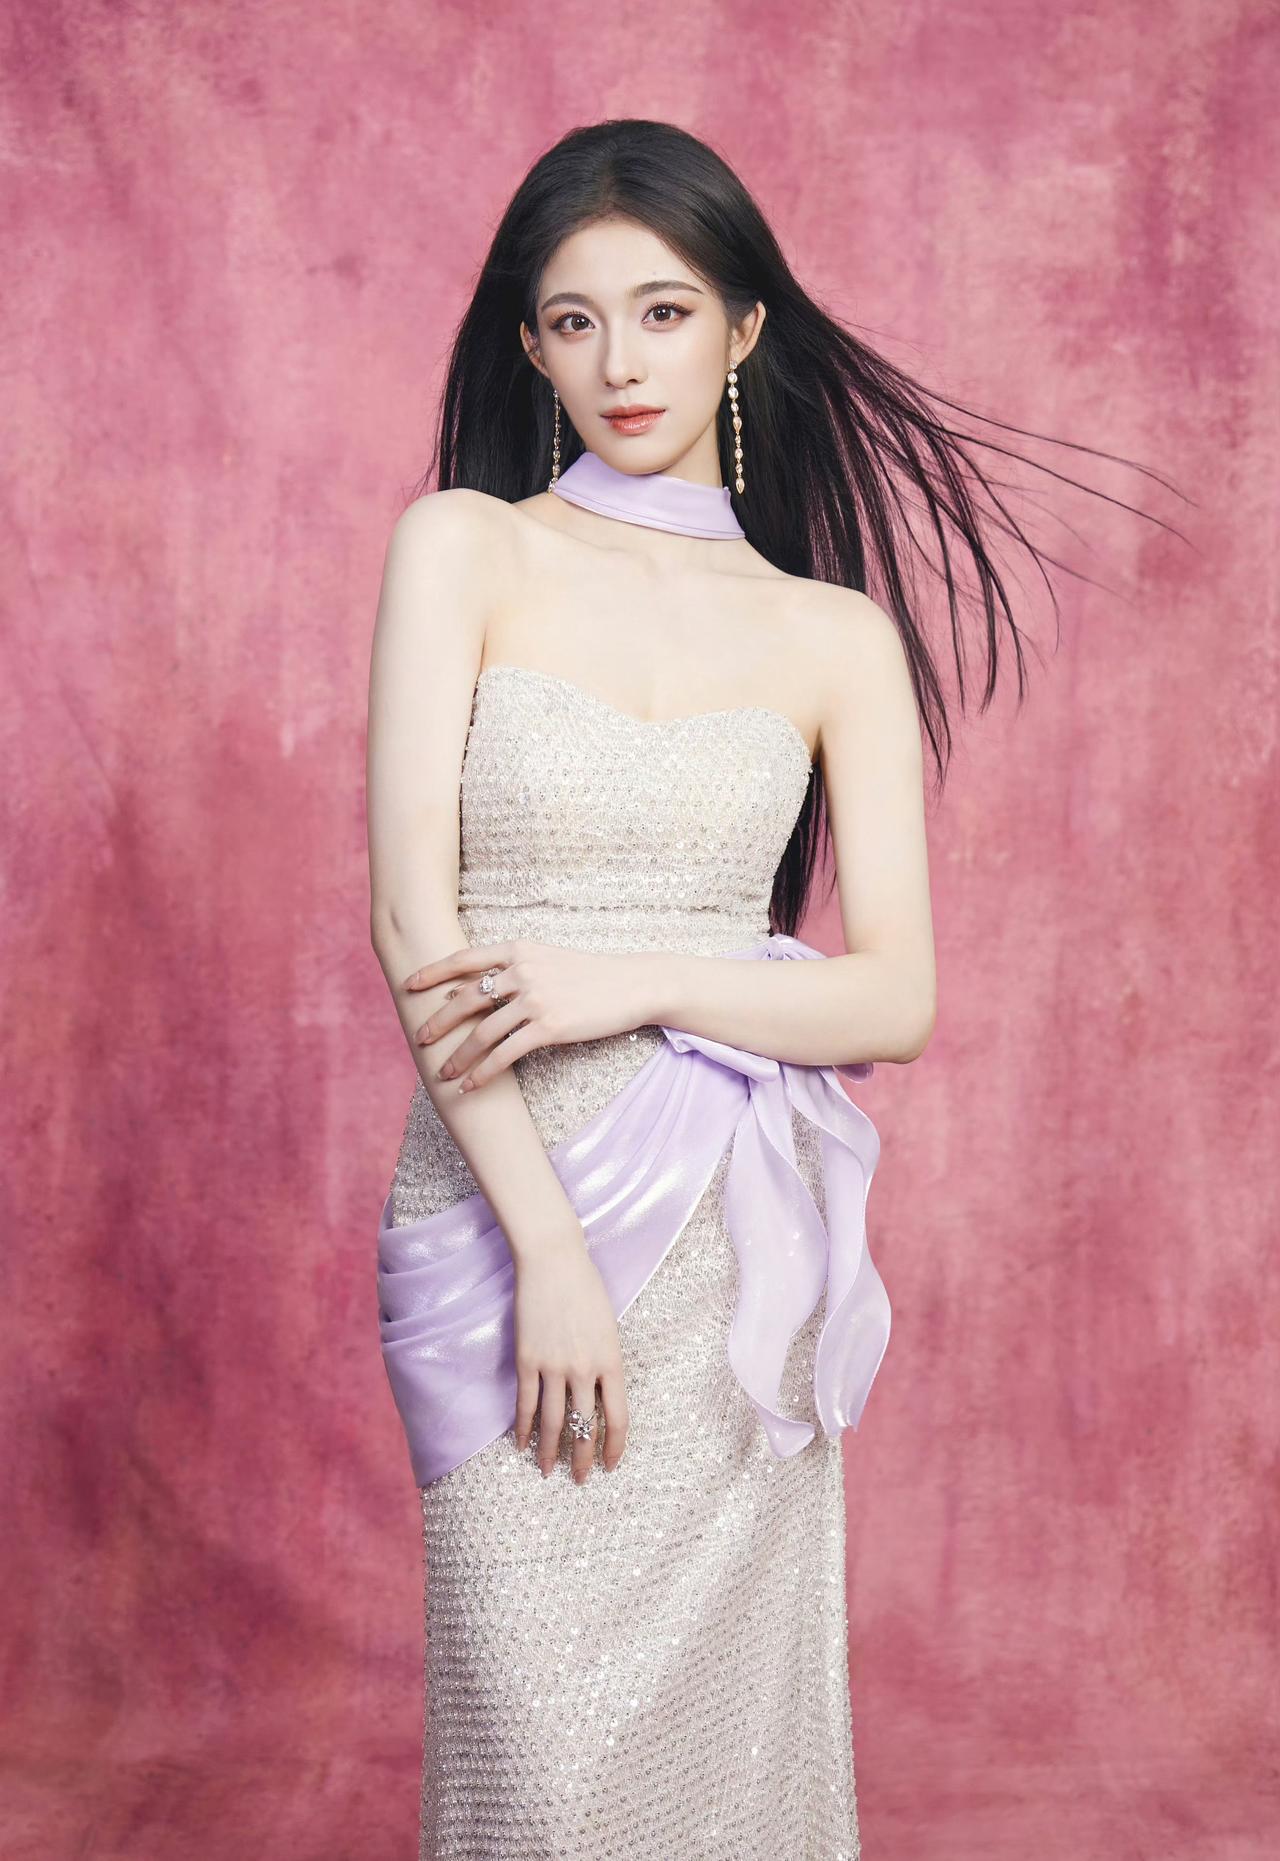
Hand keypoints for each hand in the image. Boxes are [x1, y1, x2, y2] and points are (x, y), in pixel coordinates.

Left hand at [403, 939, 656, 1093]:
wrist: (632, 986)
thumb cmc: (590, 975)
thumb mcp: (548, 958)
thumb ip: (514, 967)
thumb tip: (474, 987)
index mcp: (518, 949)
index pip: (464, 959)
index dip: (433, 973)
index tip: (410, 985)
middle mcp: (522, 970)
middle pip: (465, 998)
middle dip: (438, 1021)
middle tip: (421, 1039)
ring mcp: (535, 998)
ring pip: (481, 1032)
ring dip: (458, 1057)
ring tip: (443, 1073)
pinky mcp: (549, 1027)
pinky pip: (505, 1054)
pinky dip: (483, 1072)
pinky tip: (470, 1085)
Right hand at [512, 1229, 629, 1480]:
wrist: (553, 1260)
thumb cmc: (586, 1288)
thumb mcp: (609, 1328)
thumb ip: (605, 1362)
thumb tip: (598, 1395)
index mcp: (612, 1361)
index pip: (618, 1418)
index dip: (614, 1447)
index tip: (610, 1466)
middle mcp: (584, 1370)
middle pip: (586, 1427)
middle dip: (583, 1459)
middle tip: (579, 1480)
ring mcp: (553, 1366)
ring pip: (554, 1422)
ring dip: (550, 1452)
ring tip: (547, 1472)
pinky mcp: (527, 1359)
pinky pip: (526, 1403)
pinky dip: (522, 1427)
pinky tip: (520, 1445)